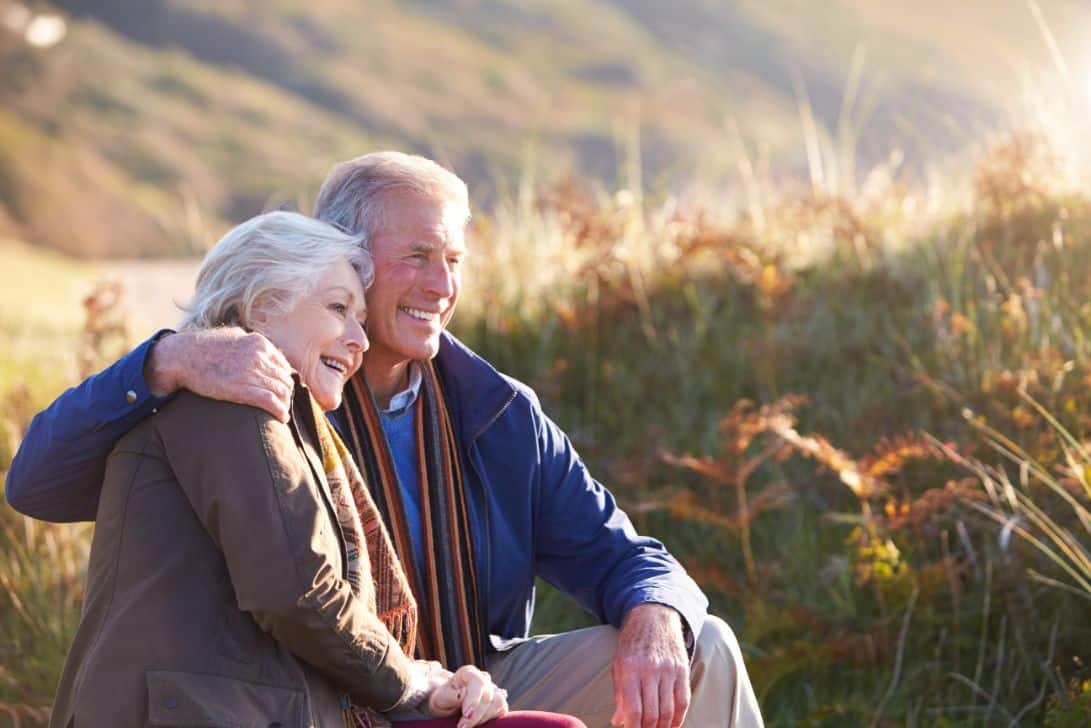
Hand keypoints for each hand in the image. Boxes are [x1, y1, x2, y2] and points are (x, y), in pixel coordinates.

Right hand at [145, 328, 293, 421]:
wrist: (181, 356)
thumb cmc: (204, 347)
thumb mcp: (232, 336)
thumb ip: (250, 343)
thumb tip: (262, 351)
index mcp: (259, 343)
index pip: (283, 366)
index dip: (284, 380)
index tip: (281, 390)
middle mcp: (259, 356)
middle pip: (284, 380)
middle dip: (286, 394)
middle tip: (282, 404)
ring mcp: (251, 372)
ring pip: (281, 391)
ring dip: (284, 404)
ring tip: (282, 413)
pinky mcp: (242, 389)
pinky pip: (270, 402)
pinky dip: (279, 411)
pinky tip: (281, 418)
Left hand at [423, 664, 508, 727]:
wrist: (448, 703)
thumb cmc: (443, 698)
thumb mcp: (441, 697)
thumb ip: (451, 695)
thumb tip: (463, 693)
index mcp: (468, 673)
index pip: (478, 683)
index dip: (474, 700)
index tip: (466, 715)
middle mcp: (483, 678)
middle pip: (488, 696)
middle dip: (475, 715)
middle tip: (462, 727)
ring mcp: (493, 688)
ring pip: (498, 703)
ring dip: (484, 718)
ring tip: (469, 725)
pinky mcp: (498, 700)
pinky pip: (502, 709)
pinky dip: (492, 718)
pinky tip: (479, 722)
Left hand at [611, 604, 689, 727]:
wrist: (653, 617)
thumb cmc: (631, 645)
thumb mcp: (618, 665)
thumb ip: (620, 694)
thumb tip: (619, 721)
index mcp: (629, 669)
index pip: (634, 710)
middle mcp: (650, 670)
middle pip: (652, 714)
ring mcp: (668, 670)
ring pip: (668, 711)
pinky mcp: (682, 670)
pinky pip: (683, 701)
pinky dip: (678, 718)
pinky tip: (672, 725)